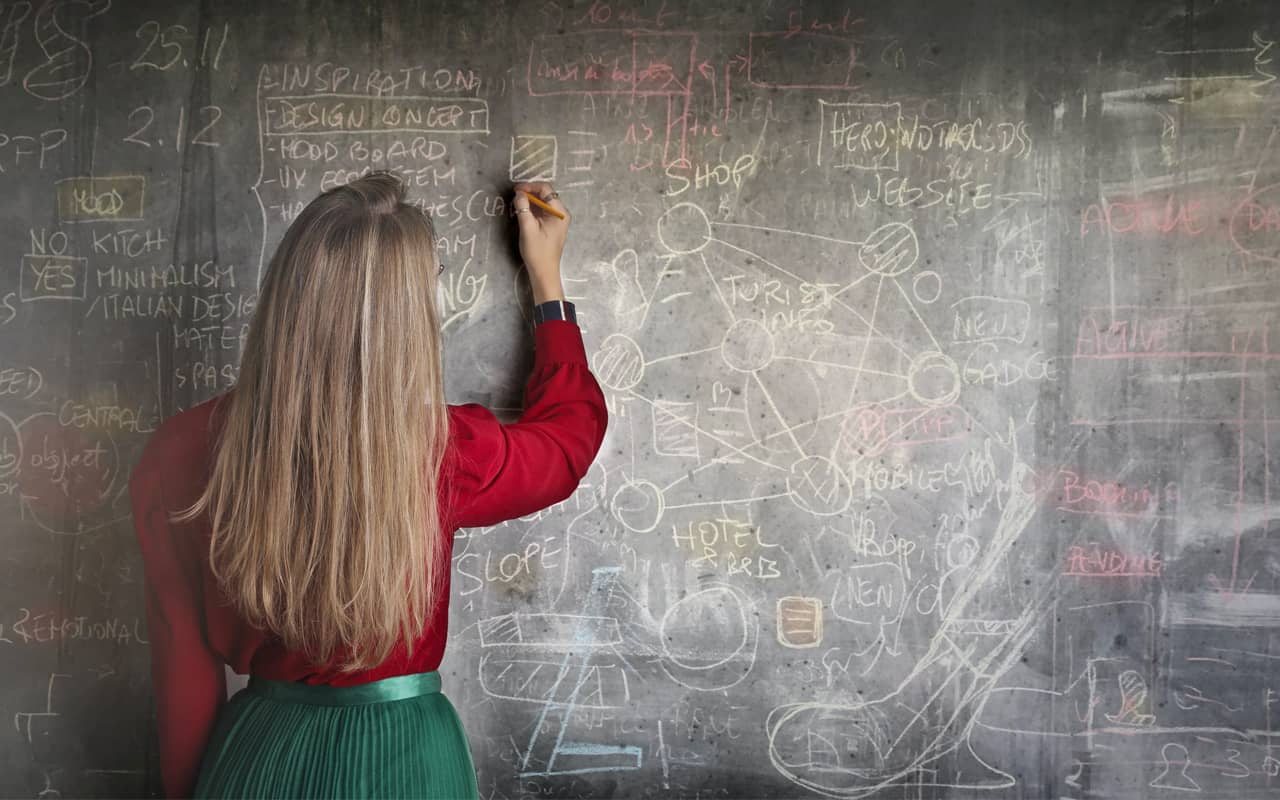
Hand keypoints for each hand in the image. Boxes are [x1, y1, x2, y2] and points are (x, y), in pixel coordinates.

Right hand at [513, 182, 569, 303]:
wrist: (544, 271)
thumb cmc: (537, 251)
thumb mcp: (528, 228)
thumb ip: (523, 208)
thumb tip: (519, 193)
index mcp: (560, 212)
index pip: (546, 189)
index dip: (530, 186)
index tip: (516, 190)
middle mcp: (561, 214)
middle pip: (545, 194)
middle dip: (529, 192)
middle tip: (514, 196)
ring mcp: (557, 220)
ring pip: (542, 203)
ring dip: (529, 201)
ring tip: (517, 203)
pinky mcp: (552, 226)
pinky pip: (542, 211)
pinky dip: (532, 209)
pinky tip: (522, 212)